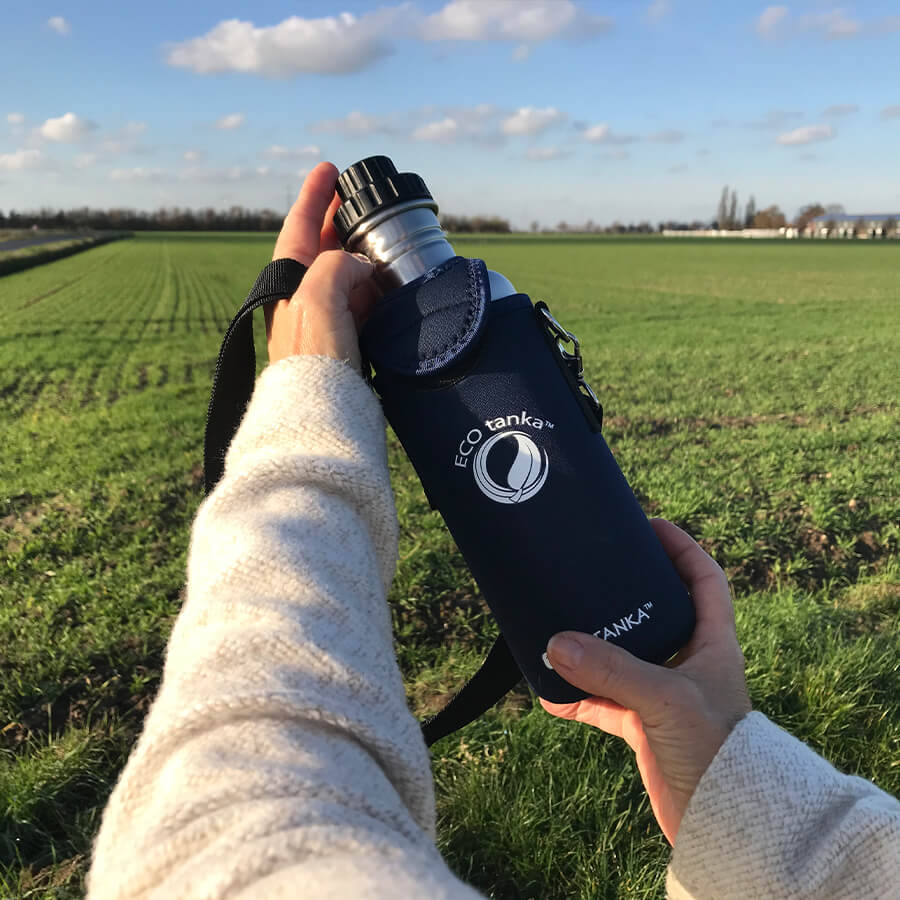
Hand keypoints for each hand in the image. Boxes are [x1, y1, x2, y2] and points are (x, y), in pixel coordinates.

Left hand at [266, 161, 378, 369]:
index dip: (314, 194)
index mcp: (287, 279)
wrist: (320, 408)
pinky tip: (389, 279)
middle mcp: (302, 295)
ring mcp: (323, 317)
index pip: (299, 224)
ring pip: (344, 273)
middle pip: (321, 245)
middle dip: (339, 220)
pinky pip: (359, 301)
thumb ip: (336, 263)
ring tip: (381, 236)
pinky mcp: (343, 339)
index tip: (329, 169)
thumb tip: (358, 265)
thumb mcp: (318, 294)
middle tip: (358, 198)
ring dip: (361, 254)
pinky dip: (374, 286)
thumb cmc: (312, 354)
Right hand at [541, 519, 751, 844]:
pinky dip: (577, 697)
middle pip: (657, 610)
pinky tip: (550, 693)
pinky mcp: (645, 726)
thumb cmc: (716, 752)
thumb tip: (556, 642)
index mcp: (713, 643)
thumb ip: (611, 670)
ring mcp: (665, 694)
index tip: (649, 524)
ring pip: (623, 656)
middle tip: (591, 569)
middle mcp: (689, 663)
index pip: (705, 578)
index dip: (682, 546)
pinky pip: (604, 702)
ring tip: (559, 626)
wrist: (723, 823)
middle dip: (625, 590)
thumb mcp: (664, 700)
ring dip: (591, 647)